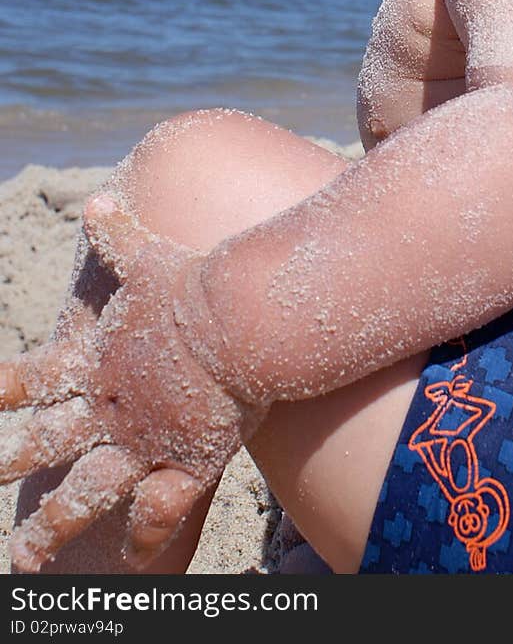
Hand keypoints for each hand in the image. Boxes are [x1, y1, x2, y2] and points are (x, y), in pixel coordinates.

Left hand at [0, 196, 264, 571]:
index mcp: (93, 364)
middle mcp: (105, 411)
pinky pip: (154, 516)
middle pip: (42, 447)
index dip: (1, 392)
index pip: (29, 381)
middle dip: (8, 465)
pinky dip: (140, 540)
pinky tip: (129, 564)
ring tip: (23, 562)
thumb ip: (117, 235)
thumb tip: (96, 200)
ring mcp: (139, 444)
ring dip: (51, 530)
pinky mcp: (183, 466)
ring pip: (82, 496)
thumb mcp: (148, 255)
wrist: (237, 322)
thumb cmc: (193, 286)